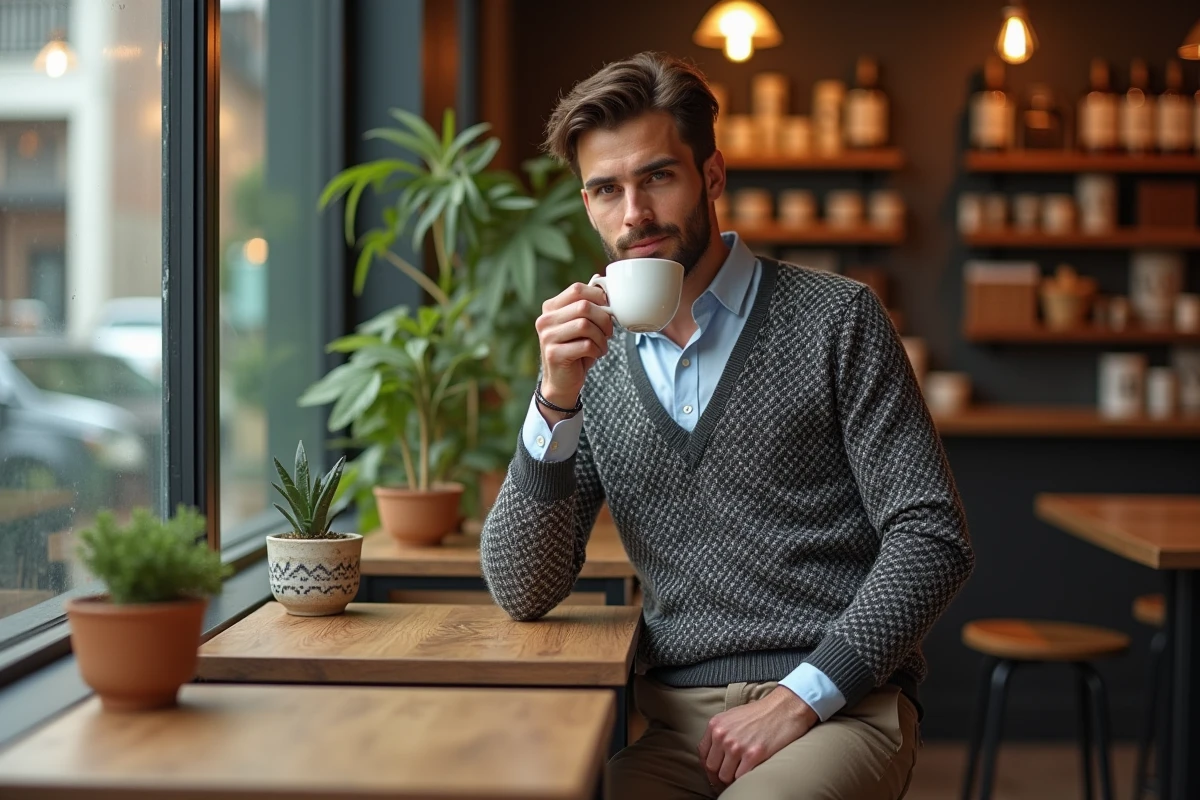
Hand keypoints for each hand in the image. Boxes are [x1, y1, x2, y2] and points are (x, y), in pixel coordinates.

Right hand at [534, 282, 614, 422]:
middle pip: (584, 306)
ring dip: (601, 337)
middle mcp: (545, 319)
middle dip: (603, 319)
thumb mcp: (581, 325)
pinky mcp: (554, 354)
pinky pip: (585, 345)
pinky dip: (597, 350)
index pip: (577, 289)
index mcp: (551, 307)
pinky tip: (595, 354)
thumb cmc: (576, 350)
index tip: (607, 309)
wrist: (562, 382)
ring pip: (585, 325)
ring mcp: (547, 337)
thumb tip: (605, 286)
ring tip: (602, 345)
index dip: (598, 296)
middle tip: (609, 331)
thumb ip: (588, 306)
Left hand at [697, 687, 818, 789]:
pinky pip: (741, 778)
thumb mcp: (732, 717)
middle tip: (731, 775)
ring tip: (741, 774)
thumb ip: (721, 733)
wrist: (784, 708)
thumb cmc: (761, 713)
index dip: (710, 766)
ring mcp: (737, 746)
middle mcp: (723, 735)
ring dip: (733, 778)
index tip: (717, 771)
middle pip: (712, 768)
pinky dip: (745, 779)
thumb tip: (715, 754)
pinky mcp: (753, 755)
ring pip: (725, 776)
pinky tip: (751, 772)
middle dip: (720, 774)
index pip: (703, 755)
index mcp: (716, 725)